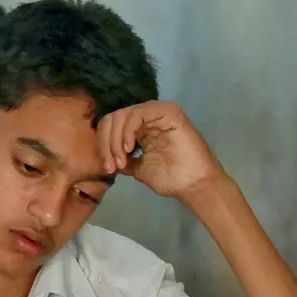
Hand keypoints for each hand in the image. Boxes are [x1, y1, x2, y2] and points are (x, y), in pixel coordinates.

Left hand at [97, 101, 224, 200]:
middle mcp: (147, 117)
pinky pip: (137, 114)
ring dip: (115, 140)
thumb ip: (122, 158)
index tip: (107, 168)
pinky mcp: (167, 111)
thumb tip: (107, 157)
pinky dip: (127, 131)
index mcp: (139, 127)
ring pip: (121, 116)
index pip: (110, 126)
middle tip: (111, 165)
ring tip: (121, 161)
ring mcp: (157, 112)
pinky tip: (129, 148)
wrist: (193, 184)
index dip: (102, 145)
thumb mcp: (137, 167)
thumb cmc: (169, 178)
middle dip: (105, 143)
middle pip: (112, 119)